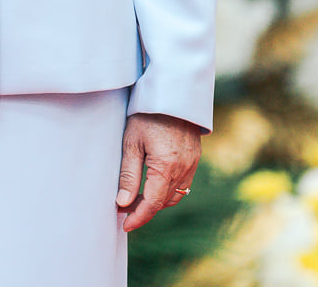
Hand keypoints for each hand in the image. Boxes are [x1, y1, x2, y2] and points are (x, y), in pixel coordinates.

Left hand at [117, 112, 202, 231]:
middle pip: (163, 202)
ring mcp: (192, 164)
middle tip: (124, 211)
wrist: (172, 93)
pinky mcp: (194, 158)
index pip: (152, 203)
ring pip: (175, 195)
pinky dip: (168, 190)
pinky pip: (183, 184)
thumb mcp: (131, 142)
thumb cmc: (147, 115)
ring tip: (136, 200)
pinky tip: (153, 186)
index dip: (138, 217)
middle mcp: (183, 169)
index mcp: (166, 167)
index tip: (125, 225)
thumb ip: (128, 175)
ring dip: (157, 201)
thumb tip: (123, 203)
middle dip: (144, 210)